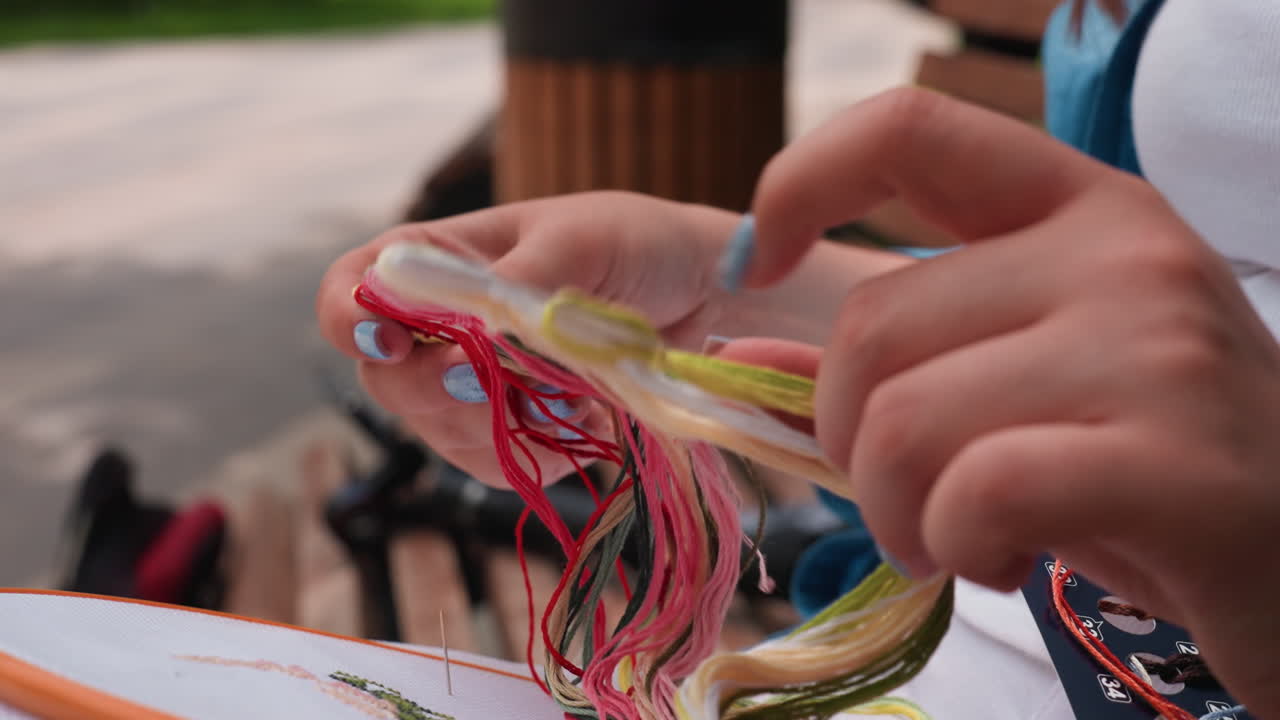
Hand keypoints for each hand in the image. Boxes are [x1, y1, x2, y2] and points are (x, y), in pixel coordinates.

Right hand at [317, 192, 738, 485]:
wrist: (696, 291)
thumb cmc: (633, 242)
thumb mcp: (578, 241)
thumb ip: (518, 284)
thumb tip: (475, 335)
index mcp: (434, 260)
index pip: (350, 290)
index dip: (350, 321)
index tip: (391, 341)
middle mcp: (437, 326)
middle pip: (388, 379)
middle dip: (439, 389)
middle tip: (495, 380)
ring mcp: (469, 387)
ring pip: (438, 432)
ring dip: (501, 423)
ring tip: (575, 389)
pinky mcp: (510, 433)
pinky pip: (494, 464)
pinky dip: (539, 452)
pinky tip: (586, 419)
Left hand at [731, 88, 1279, 714]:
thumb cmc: (1151, 465)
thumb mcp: (1020, 388)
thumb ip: (891, 364)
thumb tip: (742, 361)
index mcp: (1080, 207)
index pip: (907, 129)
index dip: (800, 182)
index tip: (760, 265)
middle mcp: (1121, 251)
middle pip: (870, 328)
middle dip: (848, 443)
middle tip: (905, 500)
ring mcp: (1157, 346)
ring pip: (903, 421)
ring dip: (896, 512)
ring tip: (956, 538)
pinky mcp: (1179, 460)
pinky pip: (976, 491)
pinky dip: (956, 546)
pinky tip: (1003, 560)